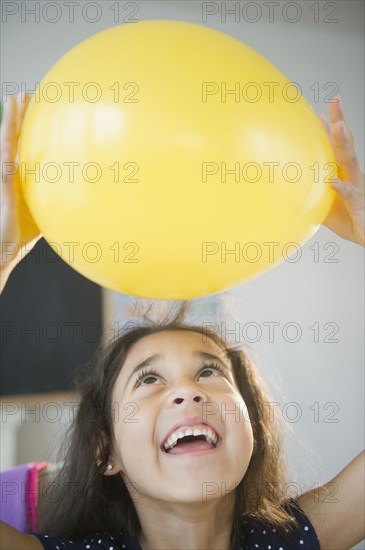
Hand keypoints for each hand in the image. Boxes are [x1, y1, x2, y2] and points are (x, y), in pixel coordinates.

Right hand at [0, 93, 41, 290]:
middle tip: (26, 94)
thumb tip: (77, 196)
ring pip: (6, 144)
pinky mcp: (4, 189)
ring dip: (9, 121)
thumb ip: (53, 200)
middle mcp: (10, 175)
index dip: (28, 127)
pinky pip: (6, 164)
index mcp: (20, 178)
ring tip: (13, 99)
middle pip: (15, 138)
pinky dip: (6, 145)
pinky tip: (8, 132)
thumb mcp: (42, 213)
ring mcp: (5, 180)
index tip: (37, 108)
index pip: (24, 147)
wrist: (3, 253)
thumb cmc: (21, 236)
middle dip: (19, 116)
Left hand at [319, 96, 363, 246]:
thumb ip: (311, 196)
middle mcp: (352, 176)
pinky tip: (333, 181)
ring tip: (338, 126)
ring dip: (343, 143)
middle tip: (335, 102)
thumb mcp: (324, 207)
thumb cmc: (349, 221)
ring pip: (350, 162)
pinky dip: (341, 187)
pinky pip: (350, 193)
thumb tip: (289, 192)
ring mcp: (357, 187)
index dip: (329, 131)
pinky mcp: (358, 203)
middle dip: (340, 122)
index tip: (320, 113)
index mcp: (343, 174)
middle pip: (345, 145)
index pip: (335, 148)